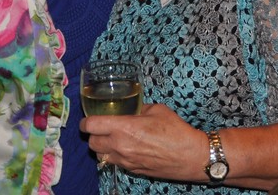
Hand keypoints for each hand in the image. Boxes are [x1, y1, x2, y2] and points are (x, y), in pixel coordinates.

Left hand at [80, 104, 207, 182]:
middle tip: (101, 127)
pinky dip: (114, 156)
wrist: (192, 156)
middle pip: (92, 143)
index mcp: (124, 128)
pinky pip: (115, 163)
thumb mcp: (157, 109)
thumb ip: (138, 108)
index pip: (91, 126)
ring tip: (112, 139)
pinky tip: (125, 148)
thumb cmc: (176, 130)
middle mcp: (120, 146)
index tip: (88, 119)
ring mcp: (126, 161)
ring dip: (103, 146)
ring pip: (101, 156)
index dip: (86, 121)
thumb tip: (131, 108)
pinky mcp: (133, 170)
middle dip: (93, 134)